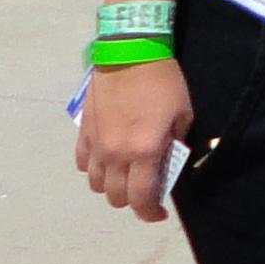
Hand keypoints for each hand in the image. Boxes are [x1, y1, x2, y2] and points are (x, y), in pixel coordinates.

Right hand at [76, 55, 191, 220]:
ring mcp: (96, 144)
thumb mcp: (182, 114)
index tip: (159, 213)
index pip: (141, 199)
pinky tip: (104, 159)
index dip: (150, 213)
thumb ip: (175, 143)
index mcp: (144, 152)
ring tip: (124, 174)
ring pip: (95, 184)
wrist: (129, 50)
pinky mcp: (83, 130)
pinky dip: (93, 167)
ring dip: (111, 185)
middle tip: (144, 189)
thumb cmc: (163, 81)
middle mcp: (115, 155)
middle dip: (132, 200)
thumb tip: (168, 160)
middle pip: (116, 196)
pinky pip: (82, 162)